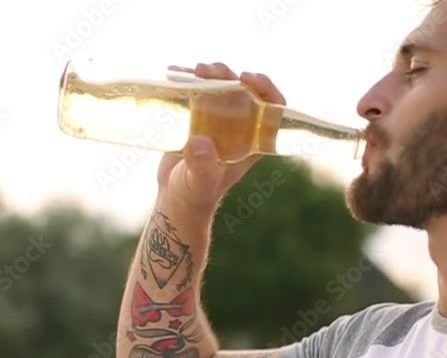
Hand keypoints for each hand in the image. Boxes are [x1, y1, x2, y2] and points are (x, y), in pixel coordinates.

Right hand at [157, 62, 286, 212]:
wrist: (175, 199)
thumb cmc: (195, 195)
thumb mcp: (201, 182)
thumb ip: (203, 166)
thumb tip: (199, 142)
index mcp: (252, 142)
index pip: (272, 108)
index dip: (266, 88)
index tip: (247, 77)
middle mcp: (239, 128)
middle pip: (243, 91)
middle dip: (228, 75)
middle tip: (207, 70)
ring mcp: (218, 122)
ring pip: (221, 88)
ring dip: (209, 75)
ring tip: (193, 70)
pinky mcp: (197, 119)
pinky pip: (197, 93)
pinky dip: (187, 81)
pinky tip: (174, 73)